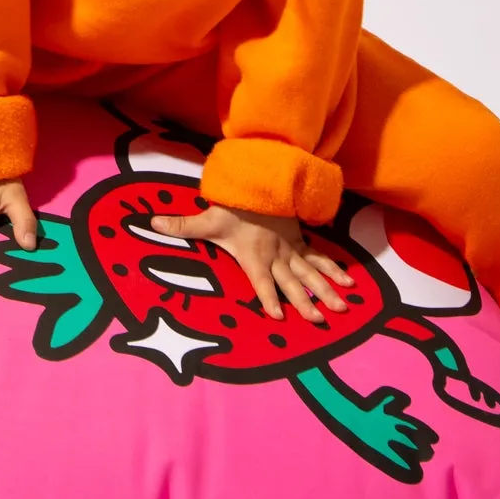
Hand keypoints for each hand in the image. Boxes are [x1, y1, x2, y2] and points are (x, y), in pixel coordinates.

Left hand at [150, 203, 353, 322]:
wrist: (261, 179)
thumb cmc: (233, 204)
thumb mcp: (207, 217)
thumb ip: (181, 225)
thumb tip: (150, 224)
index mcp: (254, 256)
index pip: (261, 282)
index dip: (268, 299)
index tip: (279, 317)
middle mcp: (275, 255)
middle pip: (293, 282)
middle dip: (307, 301)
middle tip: (321, 320)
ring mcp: (290, 248)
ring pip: (311, 272)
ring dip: (327, 289)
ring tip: (343, 306)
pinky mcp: (299, 240)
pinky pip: (319, 257)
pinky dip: (333, 269)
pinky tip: (350, 281)